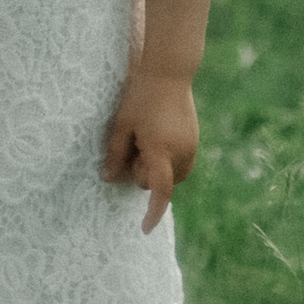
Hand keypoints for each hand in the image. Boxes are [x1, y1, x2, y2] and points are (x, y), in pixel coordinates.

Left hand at [103, 68, 198, 233]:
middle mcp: (181, 154)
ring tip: (146, 140)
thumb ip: (115, 155)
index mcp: (161, 151)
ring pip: (171, 175)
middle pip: (159, 182)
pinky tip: (156, 137)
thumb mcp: (122, 126)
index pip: (159, 191)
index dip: (152, 213)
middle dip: (144, 172)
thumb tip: (108, 180)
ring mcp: (192, 148)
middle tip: (134, 146)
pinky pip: (180, 164)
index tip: (144, 229)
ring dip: (157, 168)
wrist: (169, 75)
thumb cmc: (141, 98)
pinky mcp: (195, 141)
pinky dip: (167, 160)